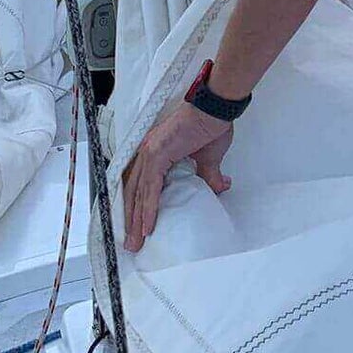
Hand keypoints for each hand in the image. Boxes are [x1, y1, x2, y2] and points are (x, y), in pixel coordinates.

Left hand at [122, 101, 233, 253]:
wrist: (216, 108)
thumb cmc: (211, 126)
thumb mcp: (208, 158)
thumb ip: (208, 175)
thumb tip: (220, 188)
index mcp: (155, 152)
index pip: (140, 185)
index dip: (137, 208)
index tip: (137, 229)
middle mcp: (147, 152)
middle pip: (133, 192)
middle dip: (132, 220)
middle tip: (132, 244)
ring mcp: (150, 152)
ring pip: (138, 193)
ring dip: (137, 220)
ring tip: (136, 242)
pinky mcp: (157, 154)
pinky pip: (150, 188)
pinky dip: (148, 208)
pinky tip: (147, 226)